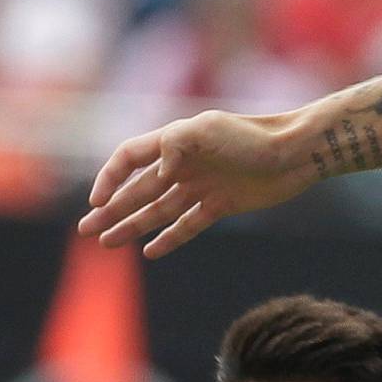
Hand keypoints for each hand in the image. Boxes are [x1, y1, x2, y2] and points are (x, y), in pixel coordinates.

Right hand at [80, 108, 318, 257]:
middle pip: (138, 190)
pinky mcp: (220, 206)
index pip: (129, 158)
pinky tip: (151, 251)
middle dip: (112, 210)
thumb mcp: (208, 130)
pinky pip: (188, 225)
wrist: (294, 153)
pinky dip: (170, 238)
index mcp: (175, 141)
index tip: (97, 200)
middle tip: (87, 230)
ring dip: (133, 226)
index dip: (110, 178)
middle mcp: (183, 164)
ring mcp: (201, 186)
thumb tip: (157, 170)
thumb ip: (175, 146)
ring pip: (158, 210)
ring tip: (108, 242)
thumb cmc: (253, 136)